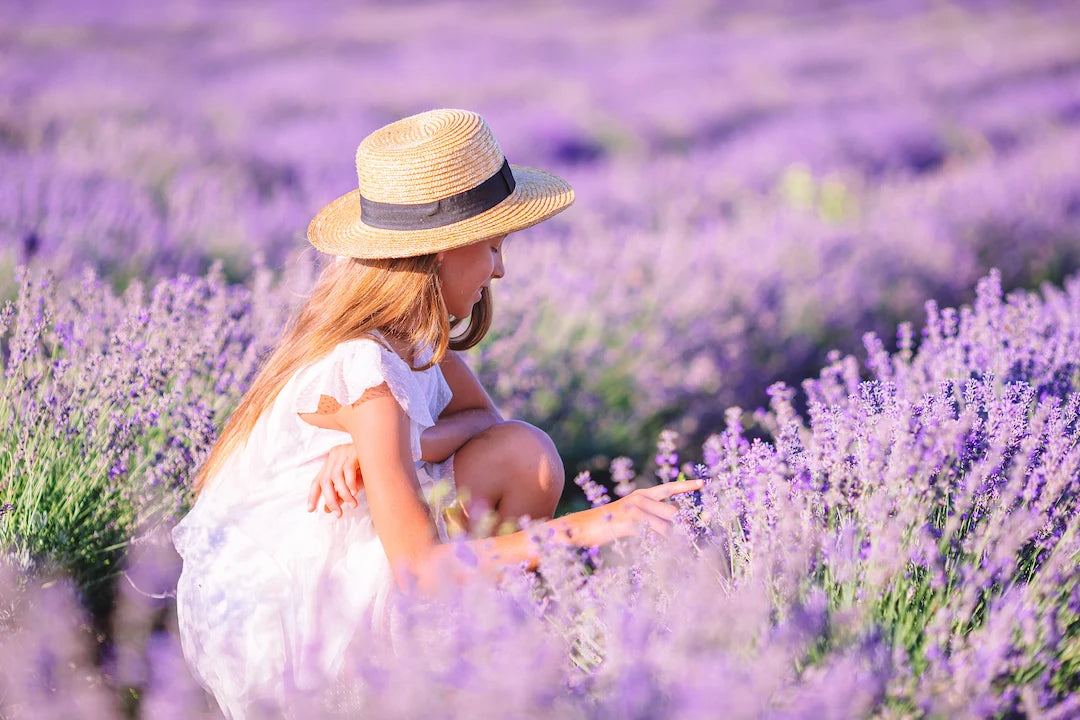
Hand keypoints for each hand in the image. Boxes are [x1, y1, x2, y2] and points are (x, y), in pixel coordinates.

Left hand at [307, 443, 363, 516]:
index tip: (310, 510)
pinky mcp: (355, 450)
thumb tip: (326, 509)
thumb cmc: (370, 470)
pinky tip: (356, 492)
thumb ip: (339, 495)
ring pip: (335, 477)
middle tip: (338, 513)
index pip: (317, 481)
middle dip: (330, 499)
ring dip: (343, 494)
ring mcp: (344, 452)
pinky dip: (350, 483)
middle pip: (324, 480)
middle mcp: (335, 455)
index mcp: (332, 462)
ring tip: (353, 504)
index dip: (313, 495)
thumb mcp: (352, 485)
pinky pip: (348, 469)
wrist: (386, 455)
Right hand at [586, 479, 703, 541]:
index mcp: (643, 494)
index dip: (687, 485)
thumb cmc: (609, 524)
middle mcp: (641, 498)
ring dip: (670, 541)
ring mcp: (636, 509)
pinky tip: (656, 552)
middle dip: (679, 528)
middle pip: (673, 513)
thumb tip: (674, 524)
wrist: (583, 527)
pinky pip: (655, 535)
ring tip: (665, 550)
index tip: (704, 483)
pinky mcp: (631, 522)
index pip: (670, 487)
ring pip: (667, 526)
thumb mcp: (632, 515)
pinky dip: (660, 546)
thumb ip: (652, 516)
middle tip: (681, 542)